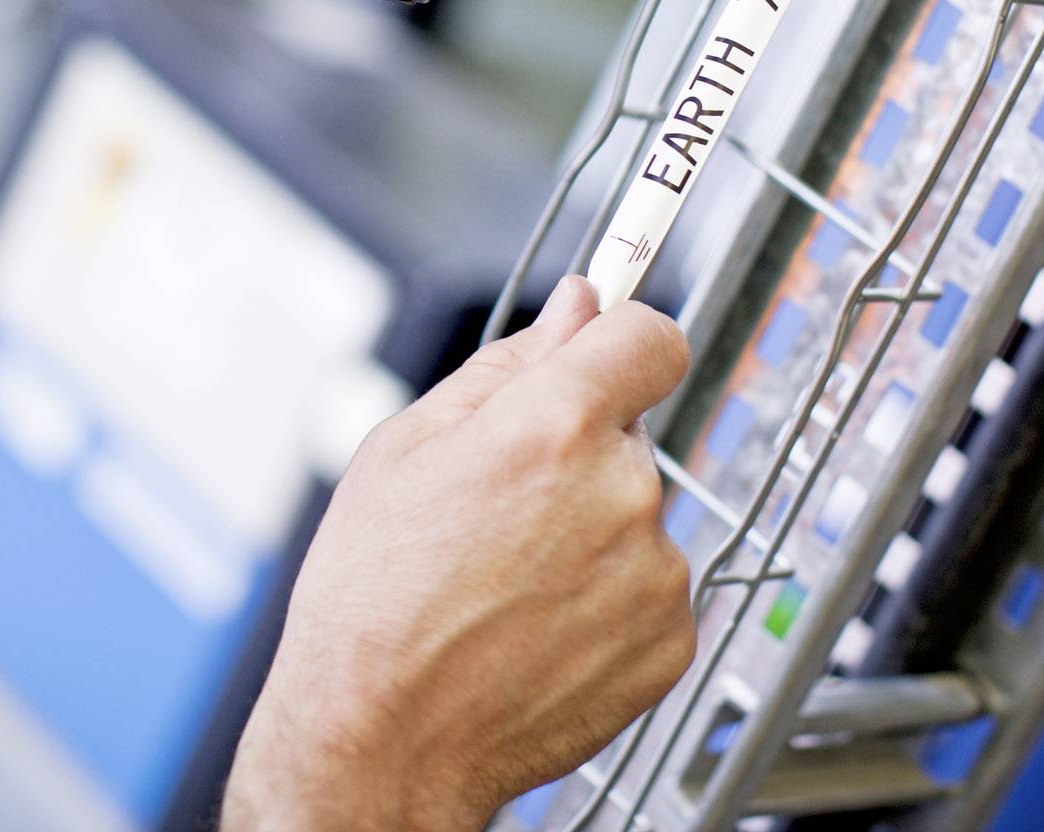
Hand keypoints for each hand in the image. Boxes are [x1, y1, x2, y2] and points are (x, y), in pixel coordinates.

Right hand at [223, 278, 694, 831]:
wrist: (384, 739)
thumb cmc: (373, 598)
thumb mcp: (407, 446)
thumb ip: (507, 365)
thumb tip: (576, 304)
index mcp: (555, 425)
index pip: (650, 335)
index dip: (621, 339)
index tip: (606, 350)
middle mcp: (621, 491)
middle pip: (629, 432)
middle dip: (577, 453)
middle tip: (499, 509)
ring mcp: (654, 572)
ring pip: (636, 514)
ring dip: (591, 531)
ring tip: (507, 582)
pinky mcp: (670, 642)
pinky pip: (649, 589)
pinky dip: (607, 601)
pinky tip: (537, 626)